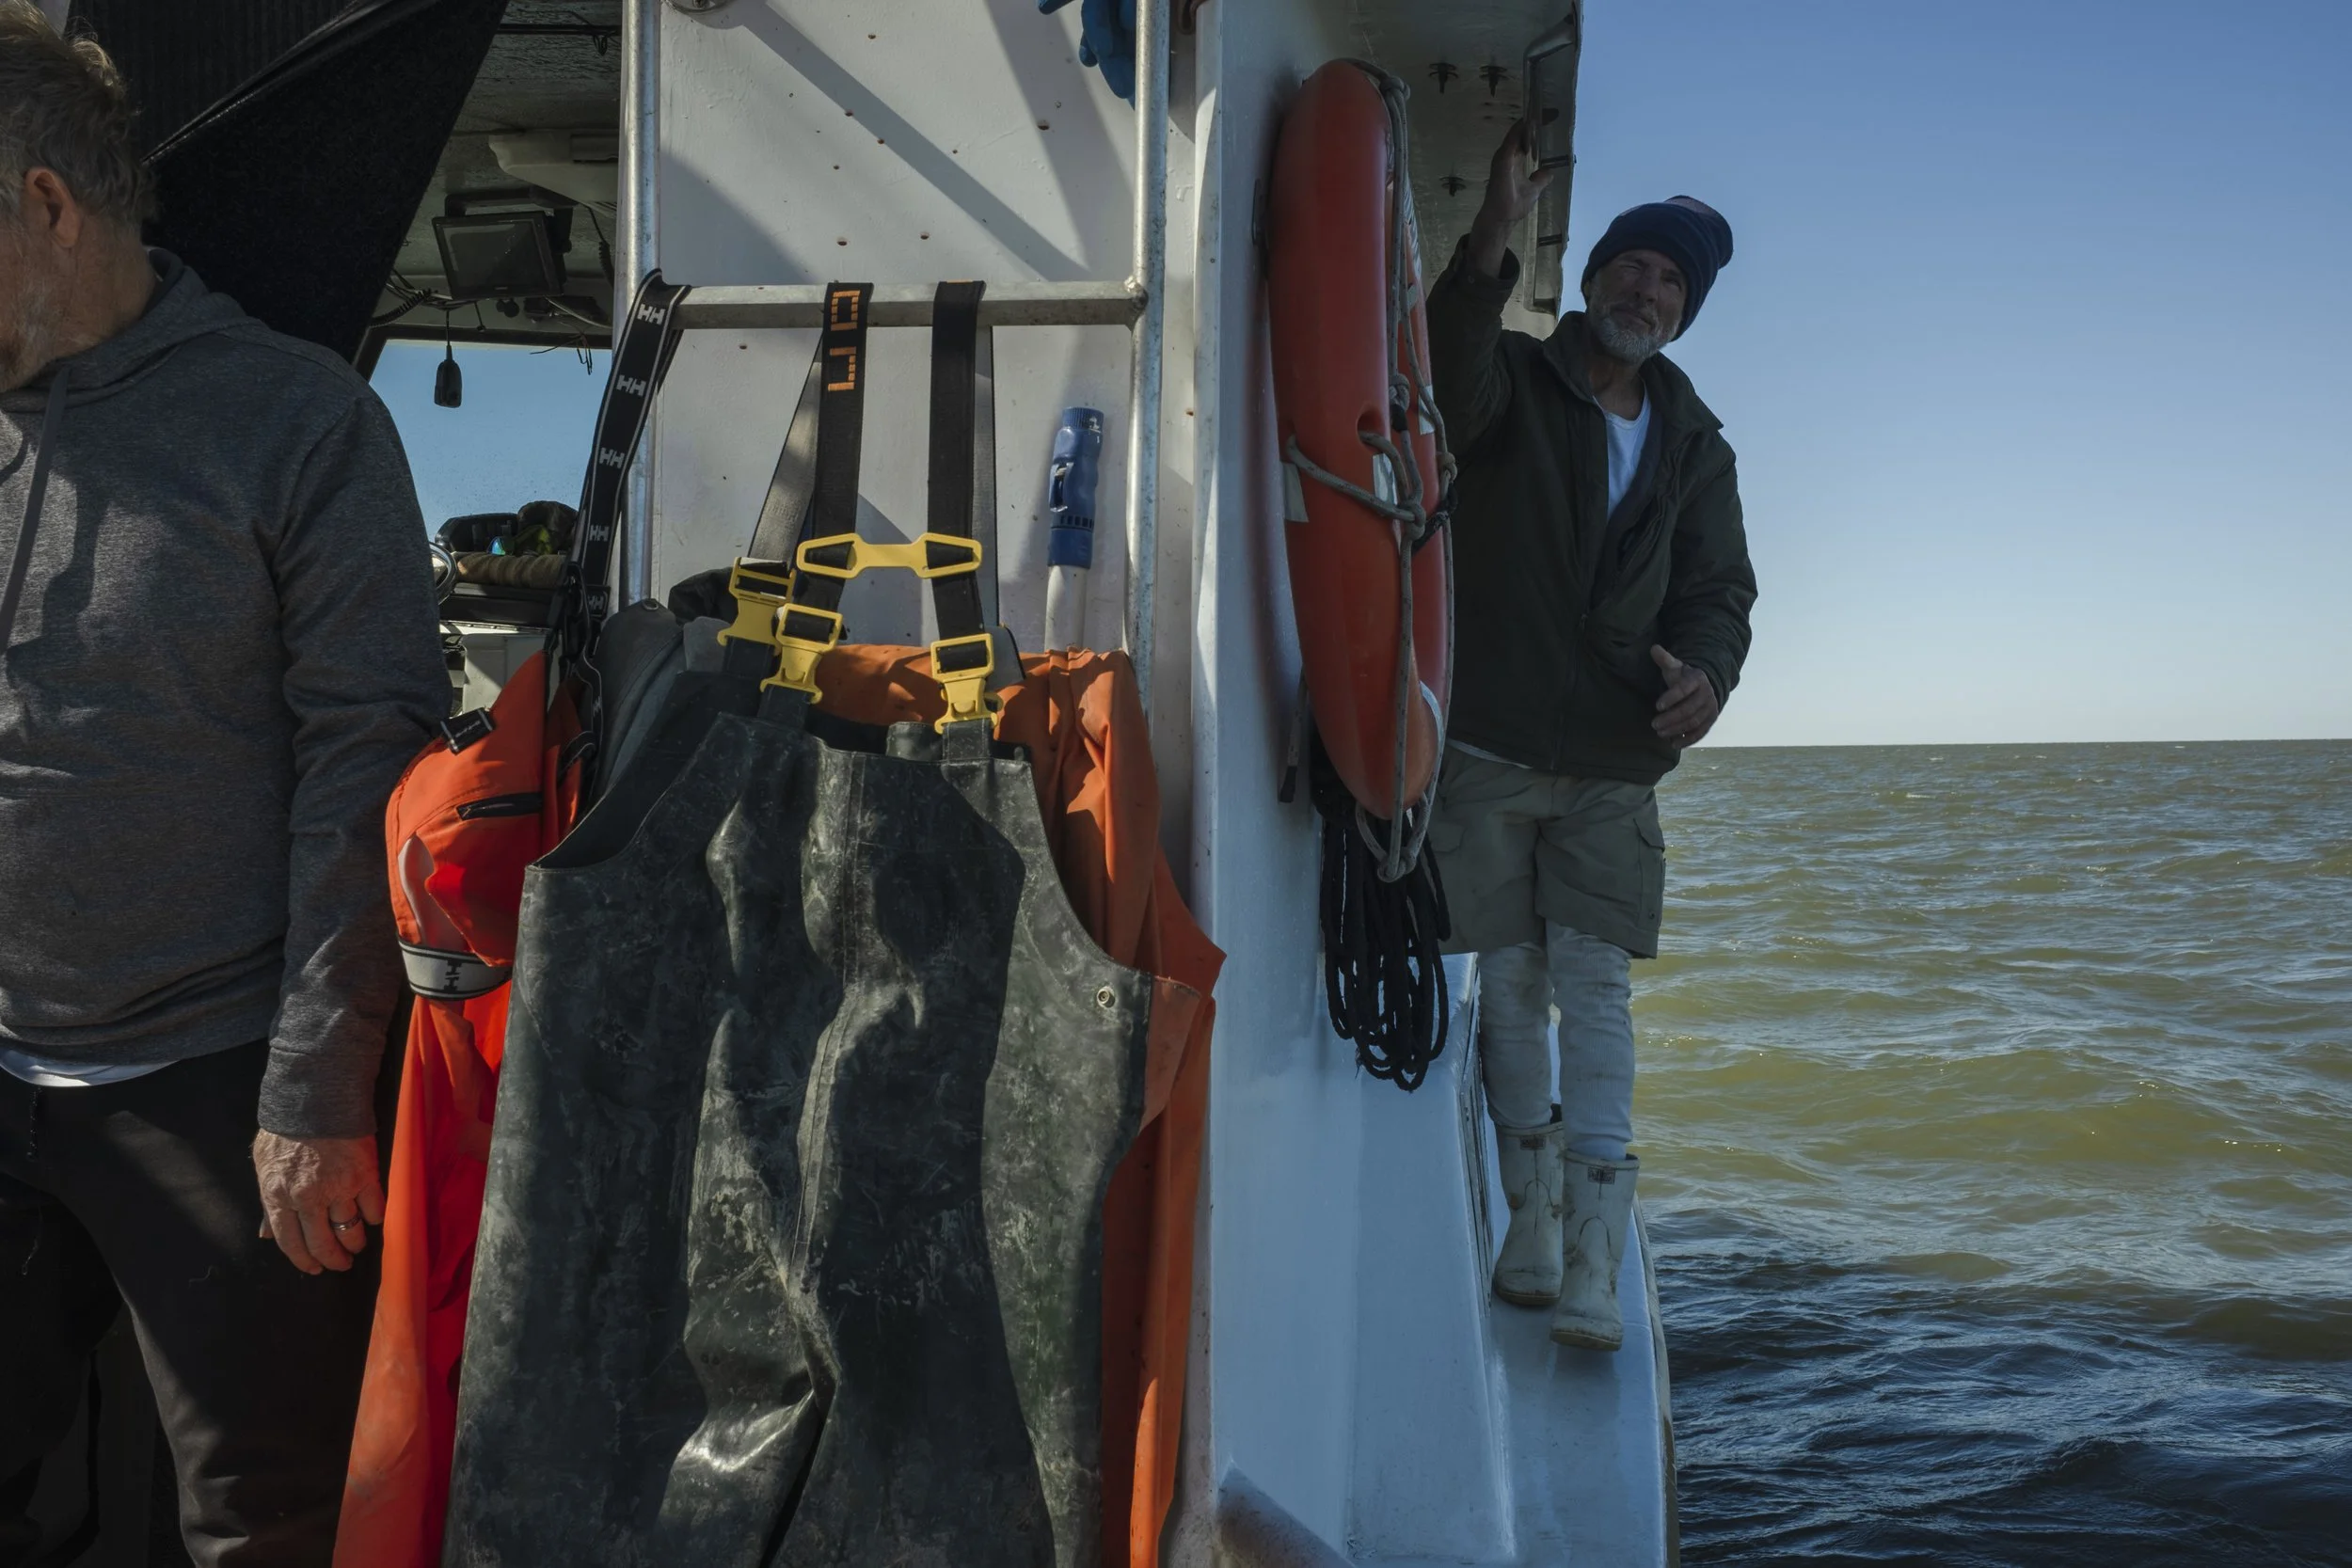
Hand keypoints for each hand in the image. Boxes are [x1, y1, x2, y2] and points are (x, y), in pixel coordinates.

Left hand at [253, 1131, 383, 1274]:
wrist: (316, 1097)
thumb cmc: (286, 1131)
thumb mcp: (265, 1167)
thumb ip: (268, 1204)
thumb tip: (267, 1235)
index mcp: (279, 1197)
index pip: (291, 1244)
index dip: (304, 1261)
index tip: (314, 1269)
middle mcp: (308, 1198)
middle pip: (323, 1243)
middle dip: (333, 1260)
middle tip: (341, 1264)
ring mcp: (339, 1187)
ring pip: (351, 1230)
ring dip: (355, 1242)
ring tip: (357, 1245)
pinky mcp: (365, 1175)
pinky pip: (374, 1208)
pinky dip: (375, 1217)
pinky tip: (373, 1218)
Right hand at [1467, 120, 1556, 277]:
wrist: (1501, 219)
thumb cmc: (1513, 205)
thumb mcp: (1534, 189)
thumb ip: (1540, 178)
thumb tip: (1548, 171)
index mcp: (1514, 160)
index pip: (1526, 139)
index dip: (1537, 128)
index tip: (1552, 117)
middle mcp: (1507, 155)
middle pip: (1521, 132)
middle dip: (1535, 121)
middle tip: (1551, 109)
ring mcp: (1503, 157)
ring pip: (1516, 133)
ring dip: (1528, 122)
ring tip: (1541, 110)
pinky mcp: (1502, 161)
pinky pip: (1511, 141)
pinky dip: (1519, 131)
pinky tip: (1529, 121)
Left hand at [1650, 646, 1719, 746]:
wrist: (1705, 685)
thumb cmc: (1684, 677)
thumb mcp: (1675, 667)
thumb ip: (1665, 660)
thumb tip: (1654, 648)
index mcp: (1697, 679)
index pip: (1684, 689)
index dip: (1671, 697)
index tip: (1657, 706)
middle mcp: (1707, 694)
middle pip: (1688, 709)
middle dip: (1671, 718)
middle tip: (1654, 724)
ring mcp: (1710, 708)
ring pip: (1694, 722)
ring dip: (1677, 730)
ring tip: (1660, 733)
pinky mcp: (1711, 720)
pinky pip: (1701, 732)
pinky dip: (1688, 740)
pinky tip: (1674, 744)